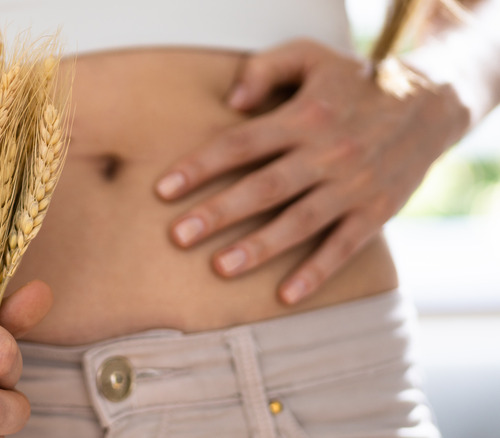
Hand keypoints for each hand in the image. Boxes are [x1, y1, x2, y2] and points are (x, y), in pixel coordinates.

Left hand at [155, 39, 468, 304]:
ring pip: (299, 222)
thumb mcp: (310, 57)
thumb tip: (230, 101)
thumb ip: (265, 70)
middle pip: (264, 187)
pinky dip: (316, 272)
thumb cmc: (354, 82)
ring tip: (219, 268)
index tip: (163, 189)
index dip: (200, 166)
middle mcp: (326, 153)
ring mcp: (352, 185)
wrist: (429, 105)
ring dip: (259, 247)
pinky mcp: (375, 211)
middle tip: (178, 237)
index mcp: (303, 117)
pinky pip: (343, 246)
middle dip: (218, 213)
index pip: (240, 144)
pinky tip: (285, 296)